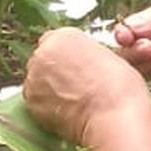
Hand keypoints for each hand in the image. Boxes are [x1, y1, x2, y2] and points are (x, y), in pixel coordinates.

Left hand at [23, 28, 147, 146]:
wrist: (113, 114)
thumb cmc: (119, 87)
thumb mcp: (107, 56)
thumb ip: (85, 55)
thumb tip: (78, 68)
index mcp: (64, 36)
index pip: (56, 42)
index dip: (67, 58)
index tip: (77, 70)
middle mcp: (43, 52)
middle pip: (43, 61)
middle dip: (55, 73)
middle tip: (76, 88)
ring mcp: (33, 78)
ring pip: (38, 82)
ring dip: (49, 90)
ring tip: (73, 103)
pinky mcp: (31, 102)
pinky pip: (36, 103)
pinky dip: (47, 109)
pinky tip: (67, 113)